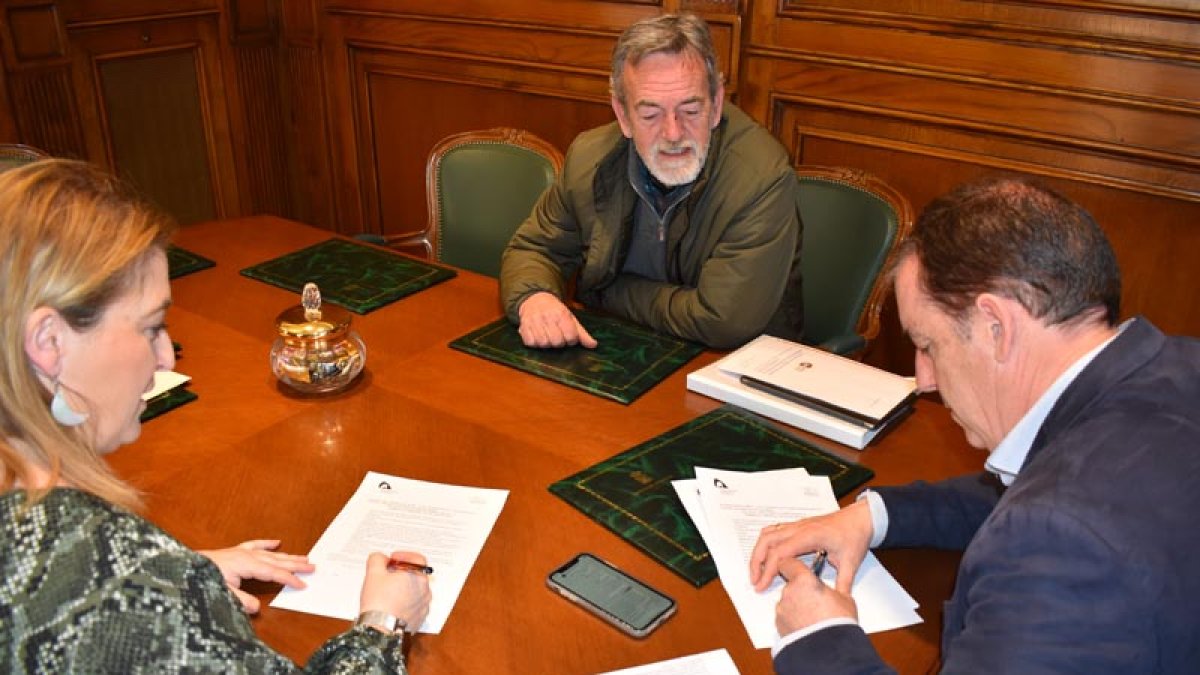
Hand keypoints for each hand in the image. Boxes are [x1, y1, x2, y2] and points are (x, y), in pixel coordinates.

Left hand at [198, 539, 314, 613]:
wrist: (185, 565)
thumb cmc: (202, 577)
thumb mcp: (221, 593)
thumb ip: (240, 600)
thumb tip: (258, 607)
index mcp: (247, 564)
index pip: (274, 573)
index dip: (289, 579)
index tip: (303, 584)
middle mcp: (248, 555)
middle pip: (277, 561)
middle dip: (295, 565)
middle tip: (313, 567)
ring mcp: (242, 552)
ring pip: (270, 554)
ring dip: (287, 556)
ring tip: (304, 557)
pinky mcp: (235, 551)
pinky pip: (255, 545)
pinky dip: (266, 543)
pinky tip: (276, 542)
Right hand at [360, 551, 431, 631]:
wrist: (380, 630)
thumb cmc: (378, 601)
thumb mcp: (373, 573)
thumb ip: (377, 559)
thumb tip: (381, 558)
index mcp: (418, 577)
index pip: (417, 559)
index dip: (404, 555)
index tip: (392, 559)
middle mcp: (425, 592)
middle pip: (417, 575)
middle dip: (402, 572)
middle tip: (387, 574)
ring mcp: (423, 607)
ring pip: (416, 591)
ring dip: (404, 587)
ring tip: (388, 590)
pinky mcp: (419, 620)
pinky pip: (414, 606)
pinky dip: (405, 602)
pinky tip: (392, 604)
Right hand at [517, 292, 596, 348]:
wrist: (534, 298)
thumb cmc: (555, 310)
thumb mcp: (570, 318)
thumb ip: (582, 333)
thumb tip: (593, 345)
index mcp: (562, 314)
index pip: (571, 337)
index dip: (571, 339)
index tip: (568, 335)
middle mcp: (548, 317)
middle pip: (557, 342)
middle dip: (559, 342)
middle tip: (557, 335)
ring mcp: (534, 321)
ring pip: (544, 344)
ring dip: (547, 343)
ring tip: (547, 335)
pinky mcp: (524, 326)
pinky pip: (531, 343)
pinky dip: (534, 342)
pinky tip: (537, 336)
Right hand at [748, 500, 872, 594]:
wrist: (861, 518)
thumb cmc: (855, 535)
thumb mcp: (851, 562)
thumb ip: (842, 584)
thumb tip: (836, 601)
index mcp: (810, 536)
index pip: (780, 552)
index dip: (768, 570)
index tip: (762, 585)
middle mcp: (800, 528)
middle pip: (767, 541)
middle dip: (756, 562)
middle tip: (754, 581)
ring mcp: (797, 525)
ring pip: (767, 534)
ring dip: (758, 552)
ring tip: (756, 571)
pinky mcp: (798, 526)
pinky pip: (774, 530)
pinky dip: (765, 543)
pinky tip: (766, 555)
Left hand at [775, 557, 857, 634]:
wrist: (830, 649)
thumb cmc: (839, 623)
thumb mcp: (844, 599)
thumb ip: (832, 588)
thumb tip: (833, 590)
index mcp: (804, 580)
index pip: (789, 562)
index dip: (794, 566)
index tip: (799, 569)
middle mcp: (789, 592)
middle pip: (790, 584)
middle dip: (800, 590)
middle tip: (816, 600)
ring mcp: (782, 609)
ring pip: (787, 602)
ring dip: (796, 606)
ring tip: (813, 617)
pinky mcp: (779, 624)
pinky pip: (785, 617)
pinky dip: (792, 619)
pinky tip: (806, 626)